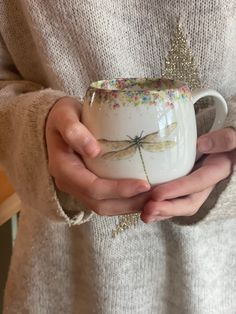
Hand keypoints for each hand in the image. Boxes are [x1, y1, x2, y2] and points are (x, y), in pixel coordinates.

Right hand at [45, 97, 150, 215]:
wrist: (56, 123)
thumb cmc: (63, 115)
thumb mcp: (64, 115)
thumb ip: (73, 130)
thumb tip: (94, 150)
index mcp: (63, 169)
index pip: (93, 188)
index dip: (119, 190)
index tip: (144, 184)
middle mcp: (69, 183)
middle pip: (100, 204)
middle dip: (129, 203)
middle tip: (155, 196)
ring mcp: (77, 188)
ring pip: (103, 207)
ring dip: (129, 207)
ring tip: (152, 199)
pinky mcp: (86, 187)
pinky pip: (105, 202)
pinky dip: (124, 202)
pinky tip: (141, 195)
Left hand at [141, 128, 235, 222]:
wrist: (226, 143)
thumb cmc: (227, 139)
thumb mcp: (231, 137)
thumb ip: (223, 140)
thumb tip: (202, 145)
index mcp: (216, 171)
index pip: (196, 183)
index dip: (177, 190)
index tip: (157, 194)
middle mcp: (206, 184)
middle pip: (188, 203)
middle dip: (167, 208)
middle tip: (148, 210)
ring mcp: (196, 188)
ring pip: (180, 206)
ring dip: (162, 212)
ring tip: (144, 215)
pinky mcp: (186, 188)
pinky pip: (174, 202)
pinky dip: (161, 208)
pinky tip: (145, 211)